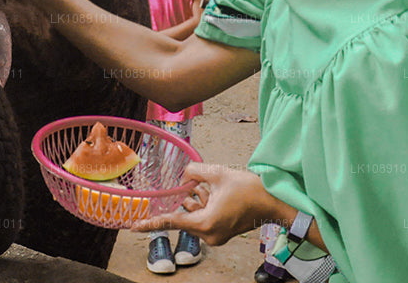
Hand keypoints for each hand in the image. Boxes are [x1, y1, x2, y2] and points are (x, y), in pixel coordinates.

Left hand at [132, 163, 284, 245]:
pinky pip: (204, 220)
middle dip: (188, 201)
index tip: (134, 226)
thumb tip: (185, 173)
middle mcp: (209, 234)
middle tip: (199, 189)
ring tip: (211, 190)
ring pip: (195, 218)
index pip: (172, 221)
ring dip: (198, 203)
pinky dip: (205, 207)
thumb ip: (196, 172)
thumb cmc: (250, 190)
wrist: (273, 203)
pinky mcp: (222, 233)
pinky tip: (215, 195)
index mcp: (206, 222)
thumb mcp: (219, 174)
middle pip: (185, 217)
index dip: (151, 223)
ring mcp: (216, 236)